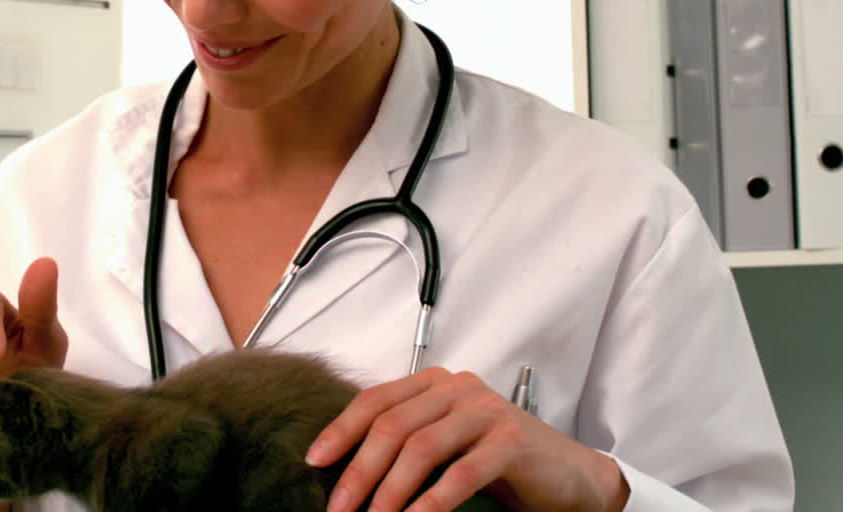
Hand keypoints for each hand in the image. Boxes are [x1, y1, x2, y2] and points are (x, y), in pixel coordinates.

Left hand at [304, 367, 629, 511]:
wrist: (568, 477)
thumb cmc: (498, 463)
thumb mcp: (444, 445)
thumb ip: (406, 442)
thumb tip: (345, 471)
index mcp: (434, 383)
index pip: (375, 400)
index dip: (340, 430)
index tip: (314, 462)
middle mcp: (457, 388)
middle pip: (392, 426)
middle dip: (358, 471)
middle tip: (338, 508)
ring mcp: (486, 411)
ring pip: (421, 448)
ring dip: (390, 491)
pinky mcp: (511, 441)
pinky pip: (462, 473)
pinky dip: (433, 501)